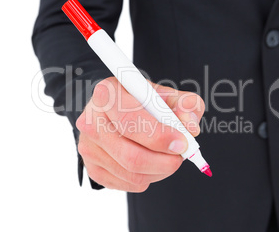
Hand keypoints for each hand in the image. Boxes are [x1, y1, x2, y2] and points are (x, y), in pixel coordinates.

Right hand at [76, 77, 204, 191]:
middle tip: (181, 155)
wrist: (120, 111)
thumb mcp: (169, 95)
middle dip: (164, 161)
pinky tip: (153, 161)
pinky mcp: (92, 167)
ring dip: (159, 170)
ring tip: (168, 156)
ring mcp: (88, 147)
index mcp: (107, 94)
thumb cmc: (145, 102)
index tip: (183, 142)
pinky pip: (128, 183)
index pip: (131, 121)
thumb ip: (186, 104)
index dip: (160, 136)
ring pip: (132, 173)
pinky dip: (149, 177)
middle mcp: (91, 120)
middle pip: (131, 155)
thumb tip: (189, 126)